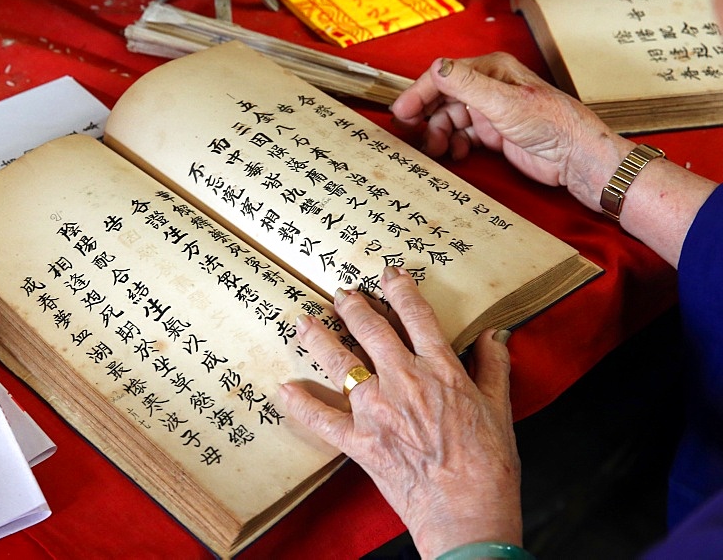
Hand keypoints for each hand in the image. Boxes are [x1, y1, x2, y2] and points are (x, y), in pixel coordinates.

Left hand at [280, 267, 521, 558]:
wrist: (468, 512)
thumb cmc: (489, 465)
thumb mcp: (499, 409)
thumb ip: (493, 366)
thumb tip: (495, 334)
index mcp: (441, 370)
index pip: (417, 317)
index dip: (400, 290)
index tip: (388, 274)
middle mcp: (404, 381)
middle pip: (371, 331)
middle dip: (353, 307)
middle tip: (341, 293)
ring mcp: (377, 411)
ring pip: (340, 363)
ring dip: (319, 339)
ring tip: (303, 322)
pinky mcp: (359, 442)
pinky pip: (322, 419)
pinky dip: (301, 405)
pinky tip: (285, 389)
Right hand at [391, 53, 716, 266]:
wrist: (575, 158)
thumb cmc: (551, 124)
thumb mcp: (504, 102)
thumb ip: (467, 84)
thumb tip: (437, 68)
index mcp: (491, 70)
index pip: (444, 76)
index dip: (420, 94)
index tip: (402, 113)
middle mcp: (488, 87)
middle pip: (443, 98)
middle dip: (426, 116)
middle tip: (411, 135)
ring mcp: (490, 111)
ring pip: (449, 119)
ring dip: (437, 134)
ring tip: (436, 150)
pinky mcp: (493, 133)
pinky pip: (461, 136)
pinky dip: (452, 145)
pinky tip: (454, 154)